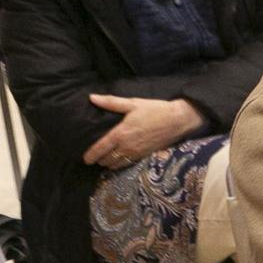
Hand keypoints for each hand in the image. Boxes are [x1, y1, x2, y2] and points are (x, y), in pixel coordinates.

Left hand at [83, 95, 201, 167]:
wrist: (178, 120)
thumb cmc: (155, 110)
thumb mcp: (133, 103)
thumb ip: (111, 102)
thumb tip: (92, 98)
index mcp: (120, 133)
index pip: (100, 148)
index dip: (90, 155)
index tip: (85, 159)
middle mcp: (126, 146)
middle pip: (106, 159)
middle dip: (99, 160)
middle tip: (94, 158)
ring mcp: (135, 153)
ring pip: (116, 164)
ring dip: (109, 163)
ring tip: (105, 160)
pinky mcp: (144, 155)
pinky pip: (127, 164)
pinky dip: (120, 165)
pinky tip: (119, 162)